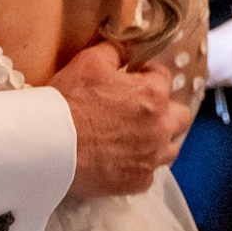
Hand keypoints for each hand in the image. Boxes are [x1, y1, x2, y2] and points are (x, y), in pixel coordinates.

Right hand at [54, 41, 190, 197]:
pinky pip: (150, 173)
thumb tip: (125, 49)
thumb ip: (115, 50)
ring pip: (171, 148)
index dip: (148, 74)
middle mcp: (159, 126)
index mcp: (152, 94)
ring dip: (159, 140)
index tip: (136, 77)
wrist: (50, 144)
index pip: (164, 78)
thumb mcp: (90, 61)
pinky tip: (123, 160)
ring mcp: (150, 157)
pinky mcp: (137, 181)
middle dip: (166, 110)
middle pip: (181, 116)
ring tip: (138, 137)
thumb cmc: (70, 101)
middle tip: (143, 109)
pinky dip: (140, 166)